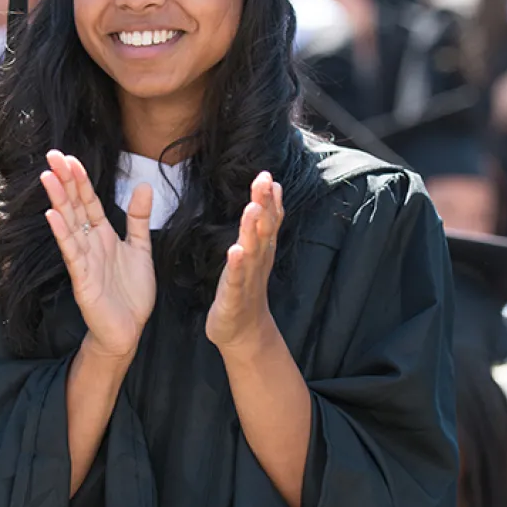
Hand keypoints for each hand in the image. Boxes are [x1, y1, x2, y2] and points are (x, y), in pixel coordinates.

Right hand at [41, 150, 155, 359]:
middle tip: (52, 155)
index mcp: (103, 234)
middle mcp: (90, 243)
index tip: (69, 156)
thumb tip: (143, 186)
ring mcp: (83, 259)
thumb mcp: (140, 249)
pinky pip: (71, 252)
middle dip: (64, 180)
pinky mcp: (82, 278)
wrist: (128, 329)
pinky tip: (52, 215)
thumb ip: (139, 219)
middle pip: (74, 206)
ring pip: (69, 224)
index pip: (88, 201)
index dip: (80, 179)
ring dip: (58, 200)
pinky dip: (62, 233)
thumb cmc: (130, 292)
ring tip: (48, 177)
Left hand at [207, 172, 284, 351]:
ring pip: (252, 251)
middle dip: (264, 205)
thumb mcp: (256, 252)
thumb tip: (272, 190)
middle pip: (263, 230)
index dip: (270, 199)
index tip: (268, 175)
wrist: (243, 331)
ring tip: (252, 209)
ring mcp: (247, 278)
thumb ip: (263, 223)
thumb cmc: (245, 287)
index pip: (269, 221)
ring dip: (252, 230)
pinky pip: (235, 279)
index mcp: (261, 251)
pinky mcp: (234, 296)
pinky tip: (235, 251)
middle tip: (264, 181)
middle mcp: (258, 261)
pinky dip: (236, 265)